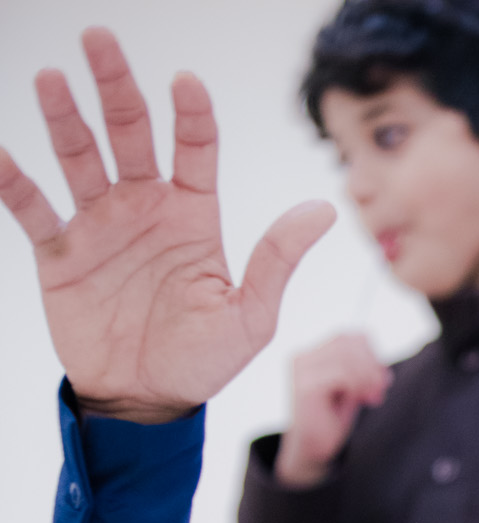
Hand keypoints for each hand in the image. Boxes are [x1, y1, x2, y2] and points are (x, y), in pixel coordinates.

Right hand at [0, 28, 333, 421]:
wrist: (147, 404)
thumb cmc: (202, 362)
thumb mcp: (250, 317)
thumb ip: (277, 260)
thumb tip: (323, 210)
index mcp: (191, 216)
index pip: (192, 148)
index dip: (190, 114)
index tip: (185, 83)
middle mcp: (143, 208)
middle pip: (128, 131)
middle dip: (114, 85)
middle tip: (98, 39)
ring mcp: (99, 226)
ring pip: (79, 157)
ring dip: (63, 118)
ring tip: (52, 79)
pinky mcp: (61, 254)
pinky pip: (32, 209)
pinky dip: (13, 183)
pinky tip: (0, 155)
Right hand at [276, 333, 392, 487]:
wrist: (310, 450)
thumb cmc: (329, 422)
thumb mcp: (351, 391)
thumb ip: (361, 374)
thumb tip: (381, 367)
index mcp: (312, 355)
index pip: (347, 337)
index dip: (370, 353)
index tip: (382, 380)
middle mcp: (303, 357)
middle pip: (347, 341)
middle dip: (370, 364)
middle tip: (380, 389)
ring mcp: (302, 369)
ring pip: (346, 354)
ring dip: (367, 375)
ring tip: (372, 397)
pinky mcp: (306, 385)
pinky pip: (342, 372)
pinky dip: (358, 384)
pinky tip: (362, 399)